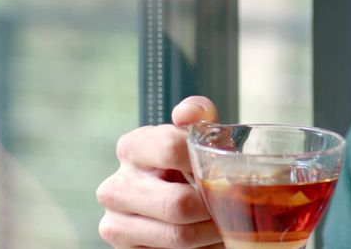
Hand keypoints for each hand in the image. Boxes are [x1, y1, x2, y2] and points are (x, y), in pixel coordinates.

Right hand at [97, 96, 225, 248]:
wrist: (170, 199)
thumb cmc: (187, 163)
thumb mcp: (196, 134)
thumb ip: (197, 114)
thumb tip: (186, 114)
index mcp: (132, 147)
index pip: (173, 148)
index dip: (206, 161)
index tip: (226, 169)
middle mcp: (115, 186)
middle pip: (178, 203)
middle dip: (214, 207)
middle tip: (235, 206)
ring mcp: (115, 223)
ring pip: (178, 236)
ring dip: (211, 233)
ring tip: (224, 224)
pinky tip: (206, 239)